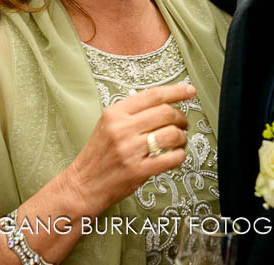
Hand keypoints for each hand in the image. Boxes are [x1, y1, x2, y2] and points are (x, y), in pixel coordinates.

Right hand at [61, 83, 195, 214]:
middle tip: (183, 123)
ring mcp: (130, 150)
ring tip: (180, 140)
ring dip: (182, 137)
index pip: (152, 95)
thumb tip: (163, 103)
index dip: (176, 91)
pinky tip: (176, 155)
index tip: (189, 91)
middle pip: (166, 112)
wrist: (83, 184)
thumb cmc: (98, 154)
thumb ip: (132, 113)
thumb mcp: (108, 124)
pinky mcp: (138, 171)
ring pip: (172, 134)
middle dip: (181, 117)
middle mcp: (122, 128)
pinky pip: (171, 158)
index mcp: (115, 113)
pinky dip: (180, 155)